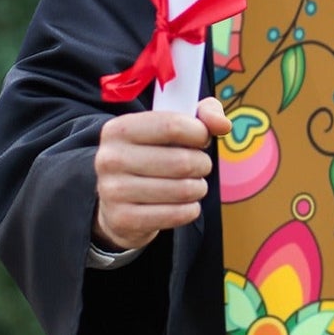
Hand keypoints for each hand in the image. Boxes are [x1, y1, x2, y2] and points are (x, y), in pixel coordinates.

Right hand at [92, 96, 231, 251]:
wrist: (117, 202)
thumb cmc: (152, 156)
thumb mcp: (171, 126)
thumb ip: (203, 114)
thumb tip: (223, 125)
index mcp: (119, 129)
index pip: (173, 125)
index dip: (200, 133)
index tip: (202, 139)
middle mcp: (110, 159)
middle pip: (182, 161)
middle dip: (202, 164)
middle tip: (199, 166)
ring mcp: (113, 191)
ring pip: (183, 190)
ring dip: (198, 188)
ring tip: (192, 185)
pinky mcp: (123, 219)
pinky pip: (177, 215)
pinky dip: (190, 210)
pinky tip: (184, 204)